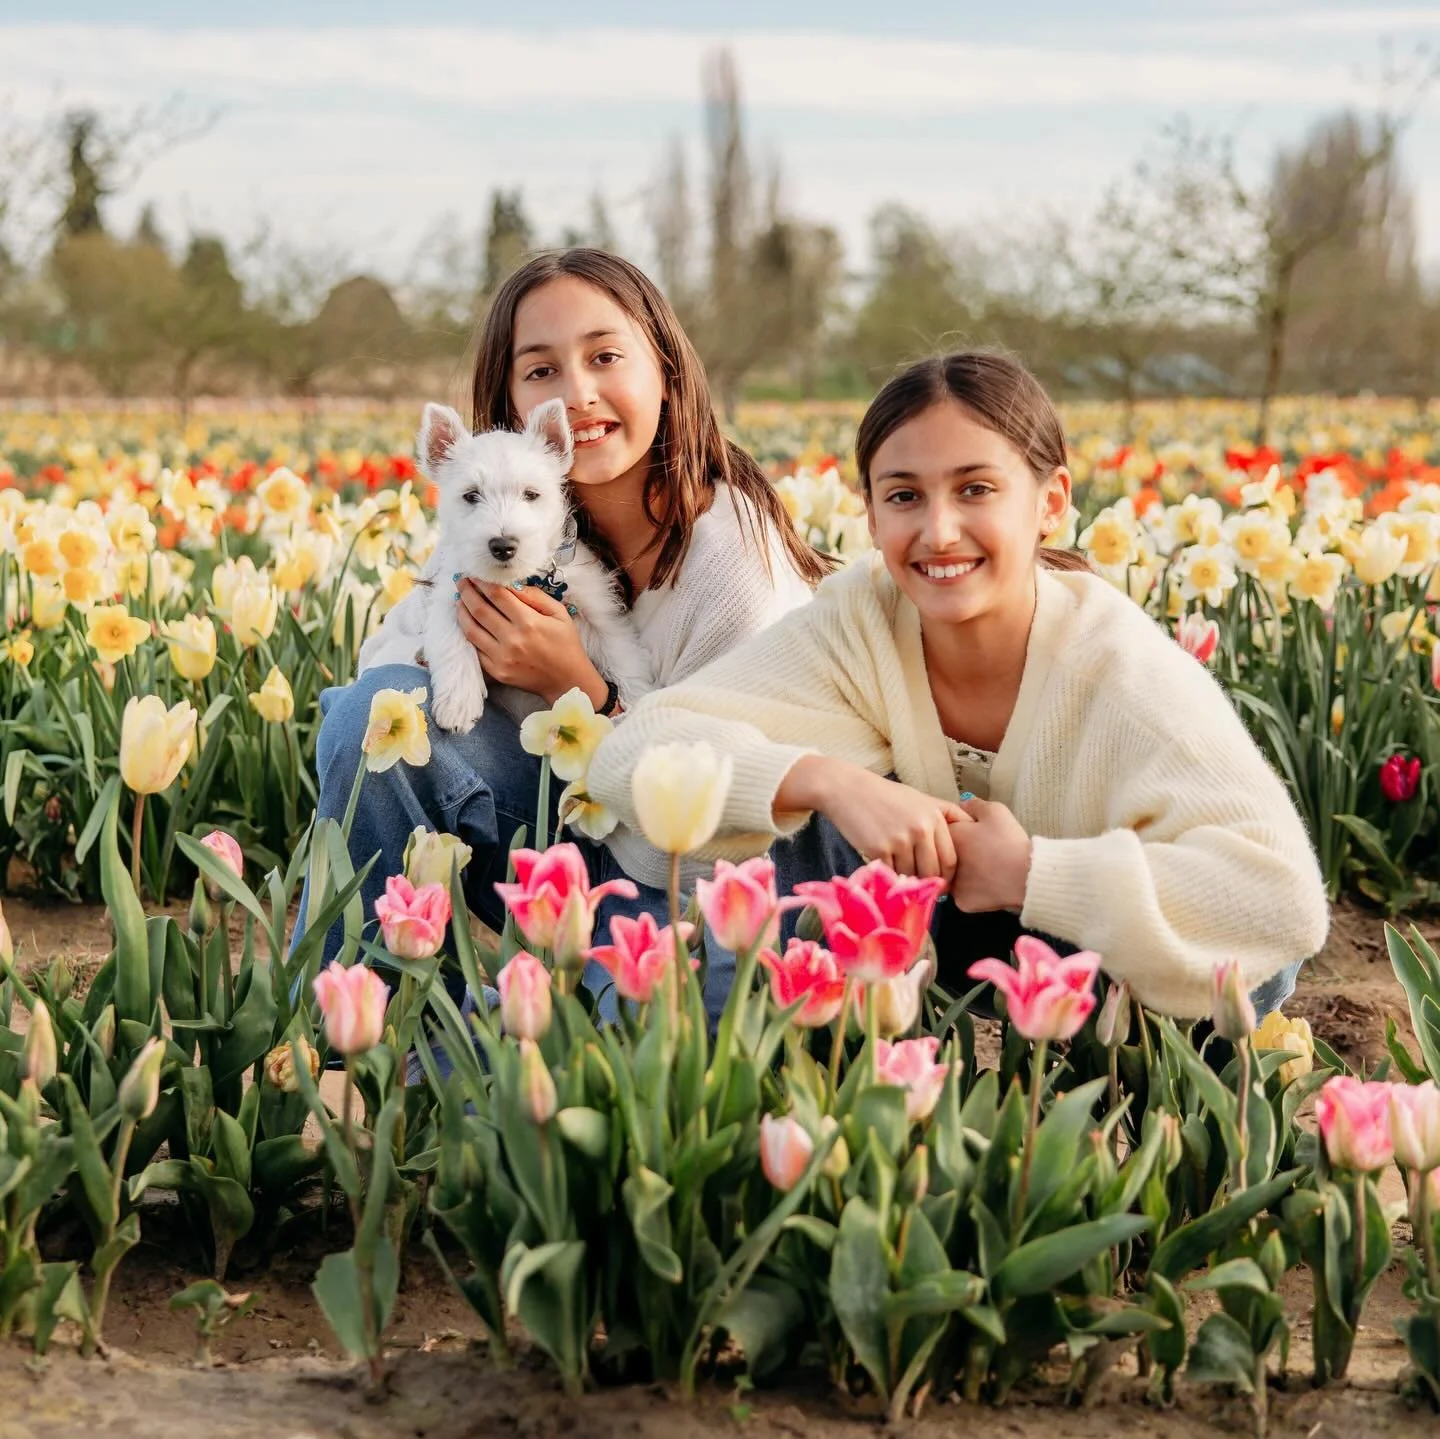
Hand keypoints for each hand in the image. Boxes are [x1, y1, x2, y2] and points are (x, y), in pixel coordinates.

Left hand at [456, 580, 605, 706]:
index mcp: (529, 623)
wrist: (568, 682)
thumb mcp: (559, 614)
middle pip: (479, 610)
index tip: (475, 574)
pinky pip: (475, 649)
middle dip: (467, 592)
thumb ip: (535, 596)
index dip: (483, 582)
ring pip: (471, 630)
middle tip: (461, 582)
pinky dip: (468, 633)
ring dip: (462, 612)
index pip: (497, 595)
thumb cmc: (566, 645)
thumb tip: (511, 584)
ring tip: (459, 600)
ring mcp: (502, 658)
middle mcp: (512, 640)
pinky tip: (468, 622)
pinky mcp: (496, 672)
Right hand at [777, 756, 970, 879]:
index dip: (947, 876)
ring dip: (906, 878)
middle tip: (919, 885)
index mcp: (934, 817)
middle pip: (933, 871)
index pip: (951, 859)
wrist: (847, 790)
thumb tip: (968, 833)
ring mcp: (900, 840)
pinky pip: (891, 873)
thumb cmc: (885, 795)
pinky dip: (889, 874)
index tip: (939, 882)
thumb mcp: (920, 799)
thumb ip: (943, 815)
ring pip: (912, 875)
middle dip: (927, 882)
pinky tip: (884, 865)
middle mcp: (921, 829)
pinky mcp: (879, 849)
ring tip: (899, 871)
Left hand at [949, 797, 1032, 911]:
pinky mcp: (961, 902)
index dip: (958, 832)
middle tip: (980, 854)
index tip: (973, 835)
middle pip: (943, 856)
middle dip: (957, 853)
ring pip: (951, 877)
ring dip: (962, 874)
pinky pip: (963, 895)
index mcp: (949, 837)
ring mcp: (950, 884)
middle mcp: (942, 861)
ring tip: (985, 870)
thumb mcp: (995, 812)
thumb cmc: (1009, 841)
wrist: (1025, 875)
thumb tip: (963, 804)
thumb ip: (974, 805)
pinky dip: (973, 891)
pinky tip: (987, 885)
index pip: (940, 831)